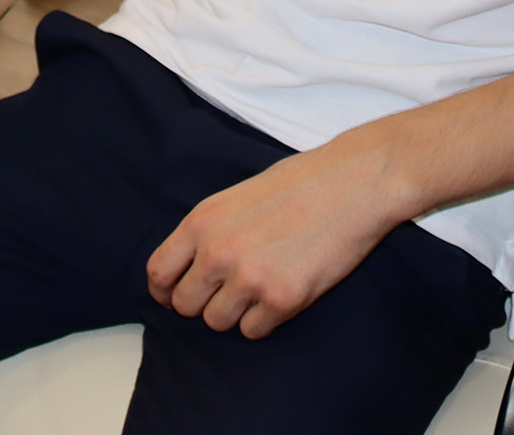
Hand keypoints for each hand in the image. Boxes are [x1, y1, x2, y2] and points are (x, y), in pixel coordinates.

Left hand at [146, 136, 410, 338]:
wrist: (354, 183)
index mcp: (202, 221)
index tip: (177, 295)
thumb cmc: (300, 183)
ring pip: (218, 323)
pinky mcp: (282, 300)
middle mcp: (217, 252)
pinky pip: (254, 331)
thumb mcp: (238, 196)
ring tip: (261, 286)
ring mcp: (248, 278)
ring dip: (236, 312)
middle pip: (185, 306)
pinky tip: (283, 292)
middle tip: (228, 292)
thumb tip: (189, 267)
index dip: (166, 291)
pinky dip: (265, 319)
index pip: (158, 273)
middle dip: (203, 304)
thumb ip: (209, 231)